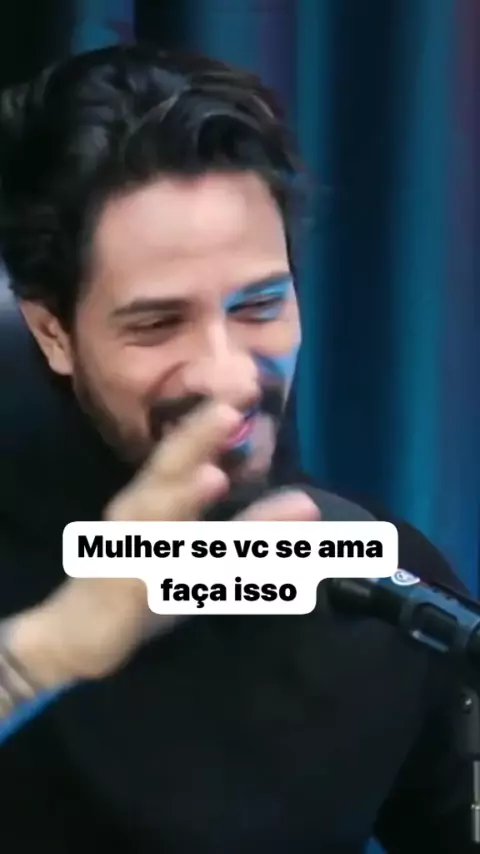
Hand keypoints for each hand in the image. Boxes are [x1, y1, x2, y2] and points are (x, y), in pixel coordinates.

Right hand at [6, 402, 239, 686]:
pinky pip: (141, 583)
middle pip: (164, 472)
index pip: (184, 455)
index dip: (211, 424)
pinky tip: (180, 559)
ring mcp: (124, 555)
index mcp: (155, 503)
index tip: (245, 388)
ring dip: (179, 499)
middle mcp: (137, 519)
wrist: (78, 637)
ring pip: (151, 523)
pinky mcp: (117, 596)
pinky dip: (162, 569)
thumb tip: (306, 505)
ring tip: (211, 475)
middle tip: (229, 406)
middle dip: (195, 439)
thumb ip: (250, 531)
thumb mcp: (204, 558)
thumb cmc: (143, 586)